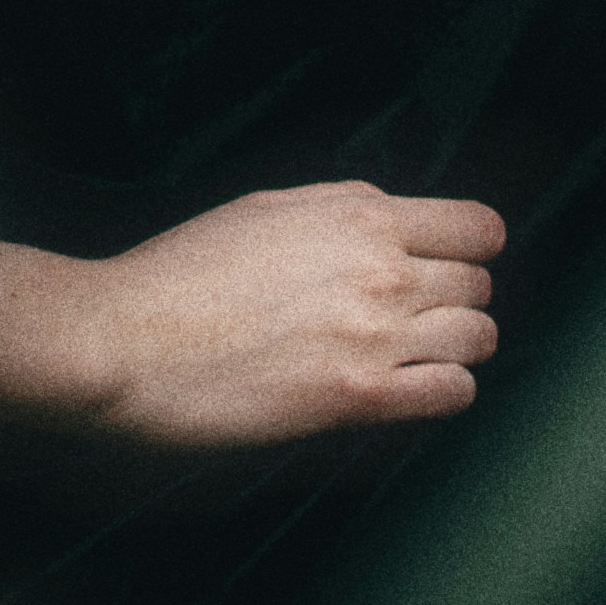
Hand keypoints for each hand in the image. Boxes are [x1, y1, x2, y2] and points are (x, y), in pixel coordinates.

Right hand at [0, 182, 503, 448]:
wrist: (126, 336)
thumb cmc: (180, 272)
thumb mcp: (269, 208)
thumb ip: (341, 215)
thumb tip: (387, 229)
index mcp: (359, 212)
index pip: (477, 228)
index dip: (470, 251)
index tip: (450, 269)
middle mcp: (381, 265)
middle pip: (479, 284)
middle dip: (456, 302)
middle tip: (417, 321)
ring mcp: (375, 330)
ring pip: (478, 337)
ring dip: (456, 349)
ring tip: (416, 358)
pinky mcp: (359, 396)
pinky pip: (454, 393)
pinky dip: (442, 392)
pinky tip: (405, 391)